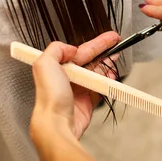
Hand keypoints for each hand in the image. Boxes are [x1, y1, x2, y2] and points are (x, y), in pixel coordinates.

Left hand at [30, 32, 119, 159]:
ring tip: (116, 59)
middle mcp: (67, 78)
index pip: (80, 51)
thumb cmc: (49, 97)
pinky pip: (100, 88)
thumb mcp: (44, 64)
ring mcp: (77, 90)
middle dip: (105, 51)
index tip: (111, 37)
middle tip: (118, 42)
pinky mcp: (86, 102)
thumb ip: (56, 49)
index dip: (97, 43)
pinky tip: (112, 76)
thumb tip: (71, 48)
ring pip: (97, 73)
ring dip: (107, 65)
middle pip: (90, 60)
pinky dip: (108, 81)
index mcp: (56, 67)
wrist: (56, 123)